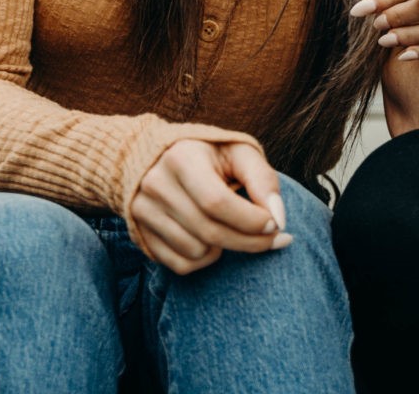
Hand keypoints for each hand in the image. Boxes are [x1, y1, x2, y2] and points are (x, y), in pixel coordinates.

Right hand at [129, 139, 291, 275]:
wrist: (159, 157)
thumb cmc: (210, 155)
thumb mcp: (239, 152)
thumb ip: (263, 179)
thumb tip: (277, 217)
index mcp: (181, 158)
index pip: (217, 203)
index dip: (251, 220)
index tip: (275, 224)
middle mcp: (156, 185)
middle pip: (209, 231)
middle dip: (250, 241)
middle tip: (273, 239)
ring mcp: (144, 211)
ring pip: (196, 251)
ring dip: (226, 248)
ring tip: (234, 229)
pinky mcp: (141, 233)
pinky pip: (180, 265)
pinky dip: (204, 260)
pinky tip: (214, 241)